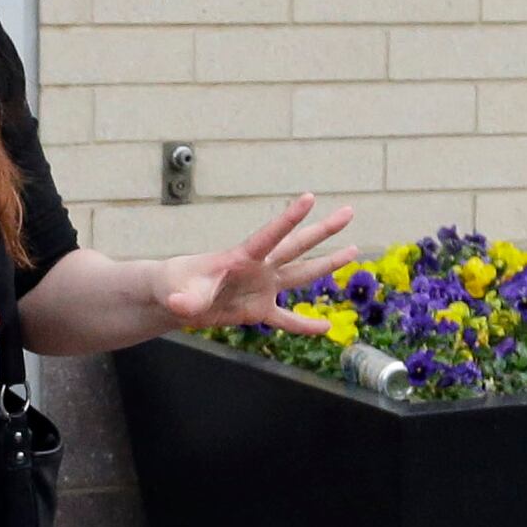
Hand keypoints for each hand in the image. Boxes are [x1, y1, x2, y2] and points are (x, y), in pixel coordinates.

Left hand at [154, 192, 356, 332]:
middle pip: (296, 246)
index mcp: (240, 258)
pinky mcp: (258, 310)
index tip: (309, 198)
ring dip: (327, 264)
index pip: (269, 236)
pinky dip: (305, 325)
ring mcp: (261, 287)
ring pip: (300, 274)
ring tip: (353, 250)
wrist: (173, 298)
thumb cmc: (174, 286)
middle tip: (349, 212)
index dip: (288, 219)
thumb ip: (186, 299)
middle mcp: (258, 268)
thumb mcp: (177, 292)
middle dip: (323, 230)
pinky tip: (326, 328)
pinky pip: (286, 320)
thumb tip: (181, 307)